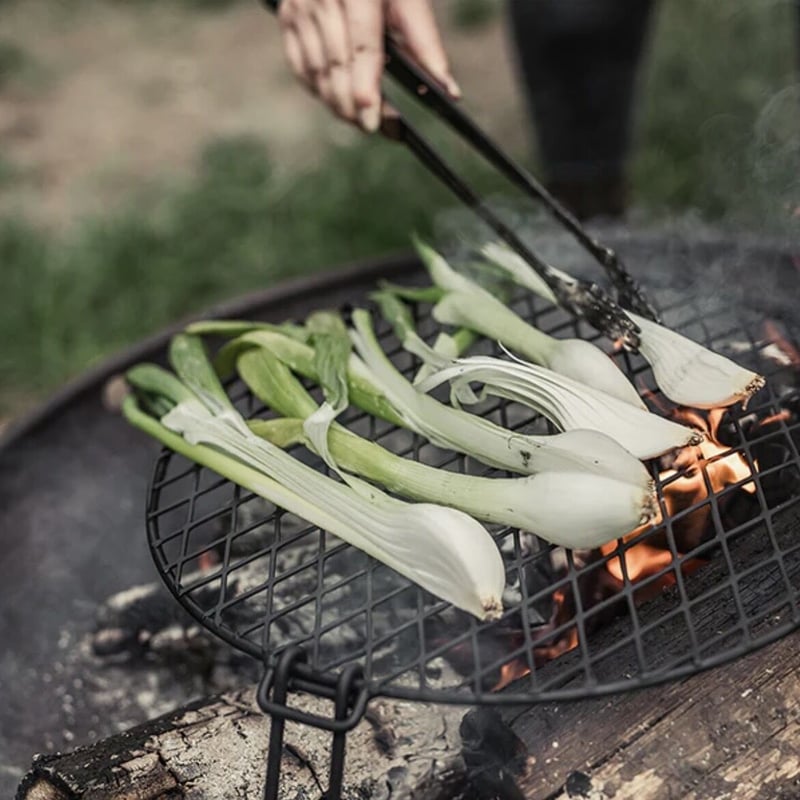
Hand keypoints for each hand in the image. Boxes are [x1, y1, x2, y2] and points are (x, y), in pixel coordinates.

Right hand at [277, 0, 460, 132]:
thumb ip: (424, 40)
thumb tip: (446, 89)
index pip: (361, 47)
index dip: (366, 87)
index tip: (375, 119)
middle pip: (335, 67)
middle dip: (355, 107)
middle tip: (380, 128)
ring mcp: (298, 8)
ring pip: (315, 73)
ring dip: (339, 104)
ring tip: (363, 120)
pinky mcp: (287, 16)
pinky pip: (300, 67)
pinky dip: (318, 90)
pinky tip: (338, 102)